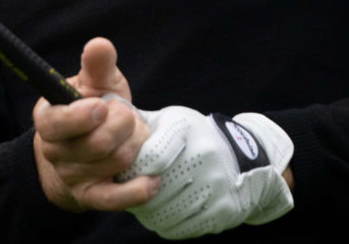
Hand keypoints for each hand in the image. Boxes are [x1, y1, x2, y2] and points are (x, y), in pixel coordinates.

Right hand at [33, 38, 156, 211]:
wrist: (89, 150)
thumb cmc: (94, 110)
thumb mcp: (95, 85)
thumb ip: (97, 66)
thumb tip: (100, 44)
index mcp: (48, 118)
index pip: (54, 123)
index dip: (80, 117)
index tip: (101, 106)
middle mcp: (55, 150)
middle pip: (95, 144)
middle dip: (123, 125)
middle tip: (128, 115)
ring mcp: (72, 176)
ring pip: (113, 163)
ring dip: (135, 145)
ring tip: (135, 135)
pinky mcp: (92, 197)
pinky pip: (114, 199)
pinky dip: (138, 190)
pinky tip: (153, 179)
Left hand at [119, 107, 293, 238]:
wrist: (244, 161)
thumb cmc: (194, 139)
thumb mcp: (170, 121)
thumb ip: (139, 126)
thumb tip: (104, 131)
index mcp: (186, 127)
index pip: (151, 157)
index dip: (131, 169)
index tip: (122, 172)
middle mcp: (205, 155)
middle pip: (155, 188)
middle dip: (135, 192)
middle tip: (125, 192)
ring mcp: (216, 185)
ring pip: (164, 211)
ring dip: (147, 210)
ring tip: (141, 202)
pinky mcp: (222, 211)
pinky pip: (178, 226)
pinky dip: (164, 223)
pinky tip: (161, 212)